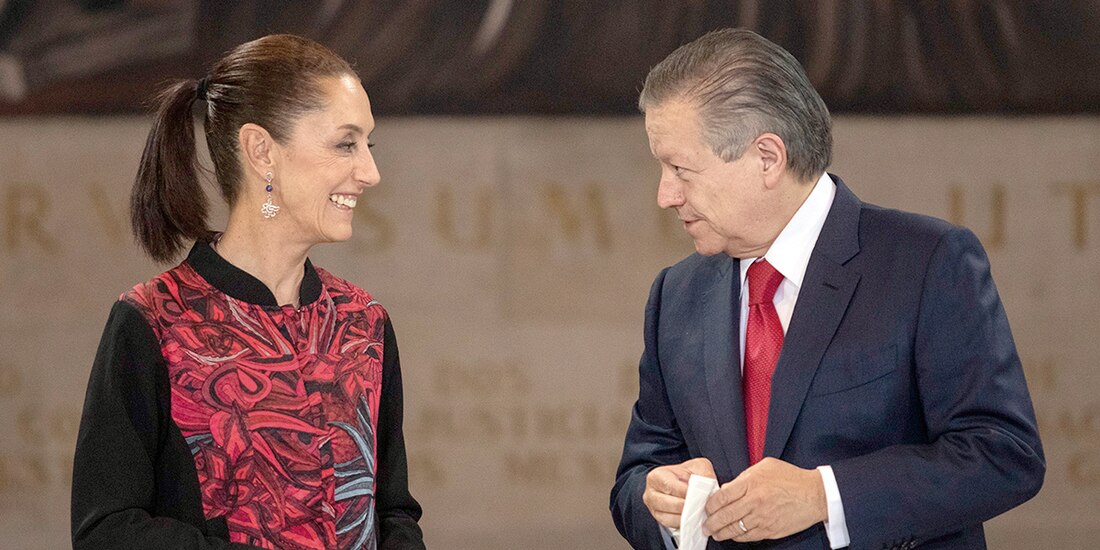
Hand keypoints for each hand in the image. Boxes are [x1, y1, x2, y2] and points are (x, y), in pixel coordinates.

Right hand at [642, 457, 716, 528]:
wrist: (682, 483)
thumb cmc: (688, 474)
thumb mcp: (698, 467)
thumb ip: (703, 474)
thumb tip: (707, 488)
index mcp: (657, 476)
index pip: (671, 486)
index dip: (687, 492)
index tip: (699, 495)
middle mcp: (650, 492)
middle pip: (669, 504)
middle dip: (687, 506)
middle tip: (701, 506)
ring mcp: (653, 507)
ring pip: (669, 517)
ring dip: (686, 517)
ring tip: (699, 513)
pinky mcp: (659, 519)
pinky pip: (671, 525)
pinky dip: (683, 524)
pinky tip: (693, 518)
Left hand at [703, 457, 826, 541]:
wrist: (815, 495)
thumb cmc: (791, 478)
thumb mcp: (765, 467)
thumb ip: (744, 477)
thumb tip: (728, 488)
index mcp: (751, 483)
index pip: (721, 497)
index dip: (710, 505)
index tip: (707, 508)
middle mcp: (754, 502)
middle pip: (724, 516)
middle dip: (711, 523)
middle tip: (706, 525)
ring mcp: (762, 518)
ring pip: (734, 529)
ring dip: (721, 533)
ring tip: (715, 533)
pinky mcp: (770, 530)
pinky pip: (748, 537)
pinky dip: (738, 537)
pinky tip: (733, 535)